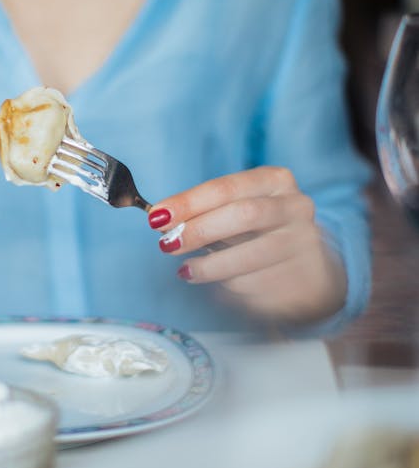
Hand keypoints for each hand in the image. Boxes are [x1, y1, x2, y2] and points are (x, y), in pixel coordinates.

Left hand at [148, 166, 346, 324]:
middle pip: (244, 215)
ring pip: (253, 254)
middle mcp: (296, 206)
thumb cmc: (261, 233)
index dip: (189, 202)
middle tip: (168, 245)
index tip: (158, 216)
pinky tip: (223, 285)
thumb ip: (202, 212)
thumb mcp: (235, 212)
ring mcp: (307, 242)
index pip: (227, 187)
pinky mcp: (308, 277)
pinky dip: (235, 287)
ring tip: (188, 270)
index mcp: (275, 181)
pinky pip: (263, 284)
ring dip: (212, 266)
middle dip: (200, 231)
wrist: (310, 267)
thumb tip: (161, 217)